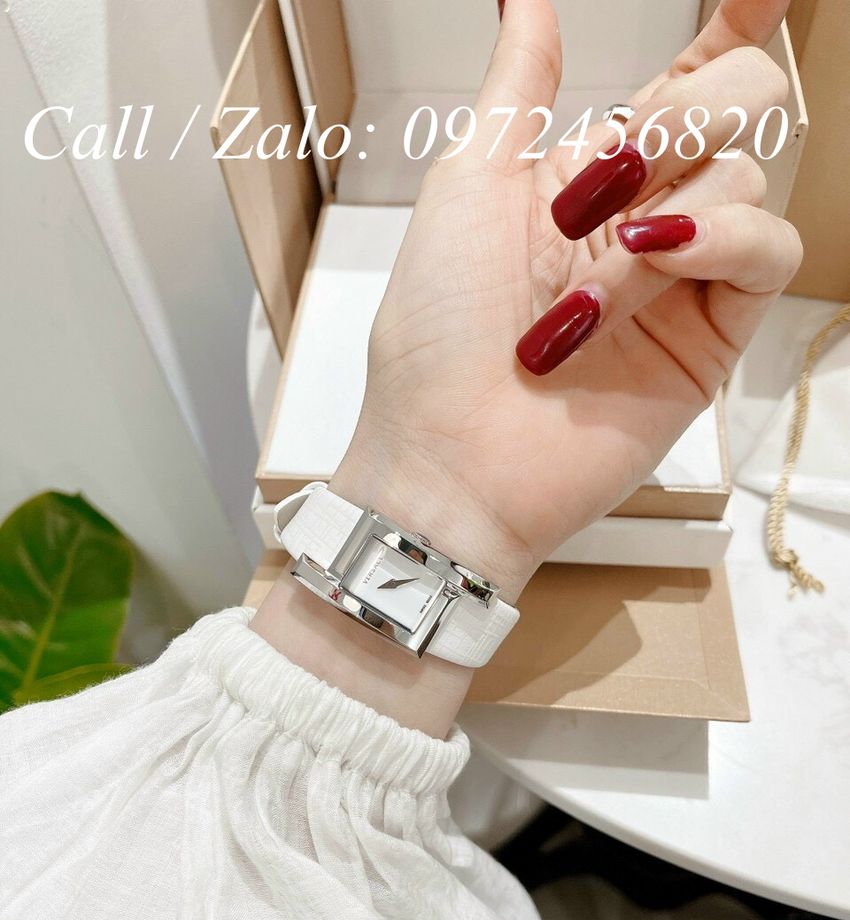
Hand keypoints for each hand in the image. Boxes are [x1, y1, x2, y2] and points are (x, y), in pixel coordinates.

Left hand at [333, 0, 801, 600]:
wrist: (452, 455)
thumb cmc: (437, 335)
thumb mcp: (469, 186)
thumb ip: (517, 89)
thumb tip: (527, 2)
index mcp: (583, 176)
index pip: (682, 84)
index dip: (730, 30)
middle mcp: (642, 218)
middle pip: (737, 111)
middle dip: (689, 112)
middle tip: (612, 172)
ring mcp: (680, 279)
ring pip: (749, 178)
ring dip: (661, 216)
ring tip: (581, 292)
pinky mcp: (711, 338)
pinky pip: (768, 252)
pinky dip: (719, 241)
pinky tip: (658, 259)